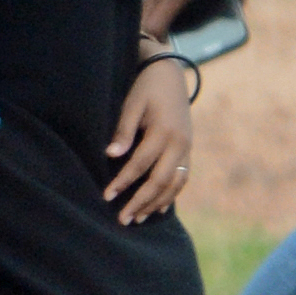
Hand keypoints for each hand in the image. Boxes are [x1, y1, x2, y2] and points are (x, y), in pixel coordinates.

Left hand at [102, 52, 194, 221]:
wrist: (170, 74)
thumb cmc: (146, 88)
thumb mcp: (132, 103)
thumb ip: (123, 129)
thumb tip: (111, 155)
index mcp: (164, 131)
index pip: (140, 164)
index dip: (123, 181)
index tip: (107, 196)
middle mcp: (179, 144)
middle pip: (160, 181)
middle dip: (140, 202)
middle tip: (122, 219)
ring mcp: (187, 149)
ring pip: (174, 184)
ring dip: (156, 203)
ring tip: (137, 219)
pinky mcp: (188, 151)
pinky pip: (182, 178)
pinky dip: (171, 195)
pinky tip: (159, 208)